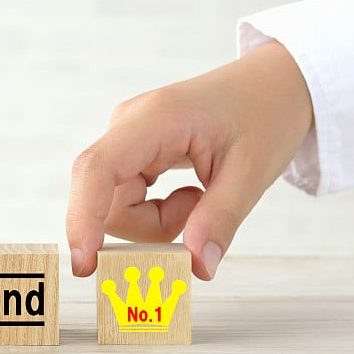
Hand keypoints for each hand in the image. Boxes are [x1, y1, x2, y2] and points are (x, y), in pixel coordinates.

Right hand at [66, 41, 313, 279]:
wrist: (271, 86)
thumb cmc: (265, 114)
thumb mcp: (253, 172)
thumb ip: (220, 220)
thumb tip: (197, 268)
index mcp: (155, 119)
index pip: (97, 170)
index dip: (82, 218)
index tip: (84, 264)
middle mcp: (128, 126)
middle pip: (107, 200)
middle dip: (148, 226)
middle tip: (198, 213)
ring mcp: (125, 140)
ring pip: (115, 206)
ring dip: (157, 221)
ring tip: (200, 198)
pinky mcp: (131, 154)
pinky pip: (126, 200)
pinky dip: (156, 213)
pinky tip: (188, 195)